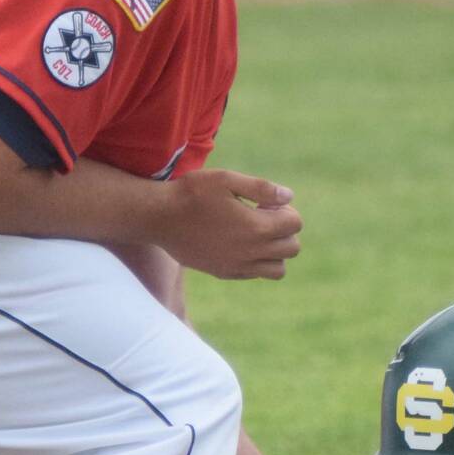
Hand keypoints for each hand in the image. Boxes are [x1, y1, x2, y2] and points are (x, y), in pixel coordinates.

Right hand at [150, 169, 300, 280]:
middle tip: (261, 216)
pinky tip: (238, 242)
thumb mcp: (227, 179)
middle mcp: (250, 252)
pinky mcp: (224, 272)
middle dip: (284, 230)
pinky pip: (256, 274)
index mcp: (256, 227)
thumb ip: (262, 188)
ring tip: (254, 233)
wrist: (158, 217)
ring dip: (275, 251)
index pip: (295, 224)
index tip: (264, 204)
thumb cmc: (192, 193)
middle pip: (292, 248)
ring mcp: (237, 266)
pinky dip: (257, 261)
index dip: (285, 210)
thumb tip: (288, 197)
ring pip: (278, 269)